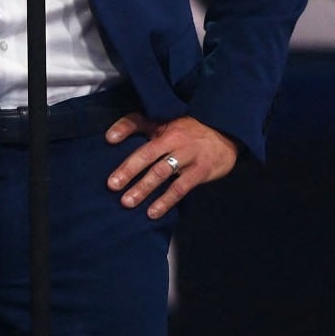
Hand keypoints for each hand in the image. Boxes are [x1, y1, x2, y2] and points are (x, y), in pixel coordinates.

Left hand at [105, 114, 239, 218]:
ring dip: (145, 188)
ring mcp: (189, 156)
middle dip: (130, 171)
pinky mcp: (201, 172)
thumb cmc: (187, 129)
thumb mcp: (163, 122)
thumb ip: (136, 125)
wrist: (225, 132)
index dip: (125, 139)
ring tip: (128, 202)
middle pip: (149, 155)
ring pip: (163, 172)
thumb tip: (109, 137)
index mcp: (164, 129)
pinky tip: (153, 212)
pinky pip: (181, 188)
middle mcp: (175, 142)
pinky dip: (166, 200)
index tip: (109, 148)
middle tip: (113, 186)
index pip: (141, 132)